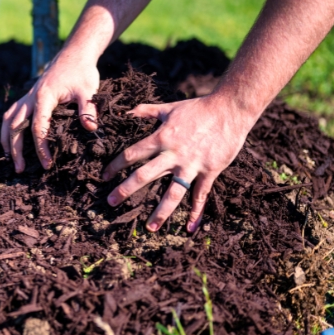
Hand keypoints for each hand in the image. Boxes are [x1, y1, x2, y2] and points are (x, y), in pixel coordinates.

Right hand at [1, 53, 99, 172]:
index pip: (37, 127)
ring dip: (6, 139)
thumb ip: (88, 109)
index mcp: (44, 97)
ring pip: (8, 119)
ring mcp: (28, 96)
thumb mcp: (88, 90)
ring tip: (9, 159)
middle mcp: (31, 97)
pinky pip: (12, 113)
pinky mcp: (29, 96)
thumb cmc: (82, 72)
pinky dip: (8, 128)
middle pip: (15, 126)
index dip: (41, 147)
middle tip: (20, 169)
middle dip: (15, 149)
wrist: (74, 54)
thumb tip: (90, 128)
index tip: (47, 164)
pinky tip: (10, 140)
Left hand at [102, 93, 254, 232]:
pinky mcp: (209, 171)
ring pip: (173, 193)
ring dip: (161, 211)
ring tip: (150, 227)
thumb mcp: (169, 107)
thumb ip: (147, 111)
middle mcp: (173, 154)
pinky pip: (200, 195)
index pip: (132, 154)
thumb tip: (127, 112)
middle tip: (111, 202)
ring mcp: (192, 165)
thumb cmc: (198, 108)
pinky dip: (196, 211)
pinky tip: (190, 227)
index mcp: (161, 137)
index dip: (116, 165)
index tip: (104, 176)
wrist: (229, 110)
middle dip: (126, 190)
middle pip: (144, 176)